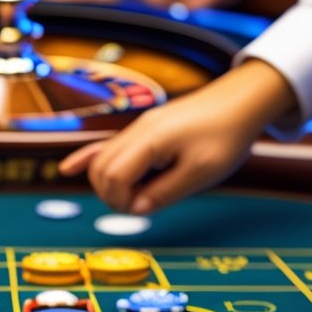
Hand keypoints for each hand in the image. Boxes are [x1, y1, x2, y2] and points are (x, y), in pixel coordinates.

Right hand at [59, 60, 293, 213]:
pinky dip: (88, 159)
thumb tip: (136, 210)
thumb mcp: (202, 172)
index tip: (145, 208)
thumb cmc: (227, 136)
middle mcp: (137, 131)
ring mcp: (138, 128)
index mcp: (150, 140)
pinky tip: (68, 170)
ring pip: (102, 159)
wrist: (243, 101)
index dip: (121, 201)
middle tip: (142, 205)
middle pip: (101, 169)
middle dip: (112, 194)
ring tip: (137, 196)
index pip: (113, 177)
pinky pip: (108, 145)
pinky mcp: (144, 129)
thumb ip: (165, 192)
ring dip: (109, 183)